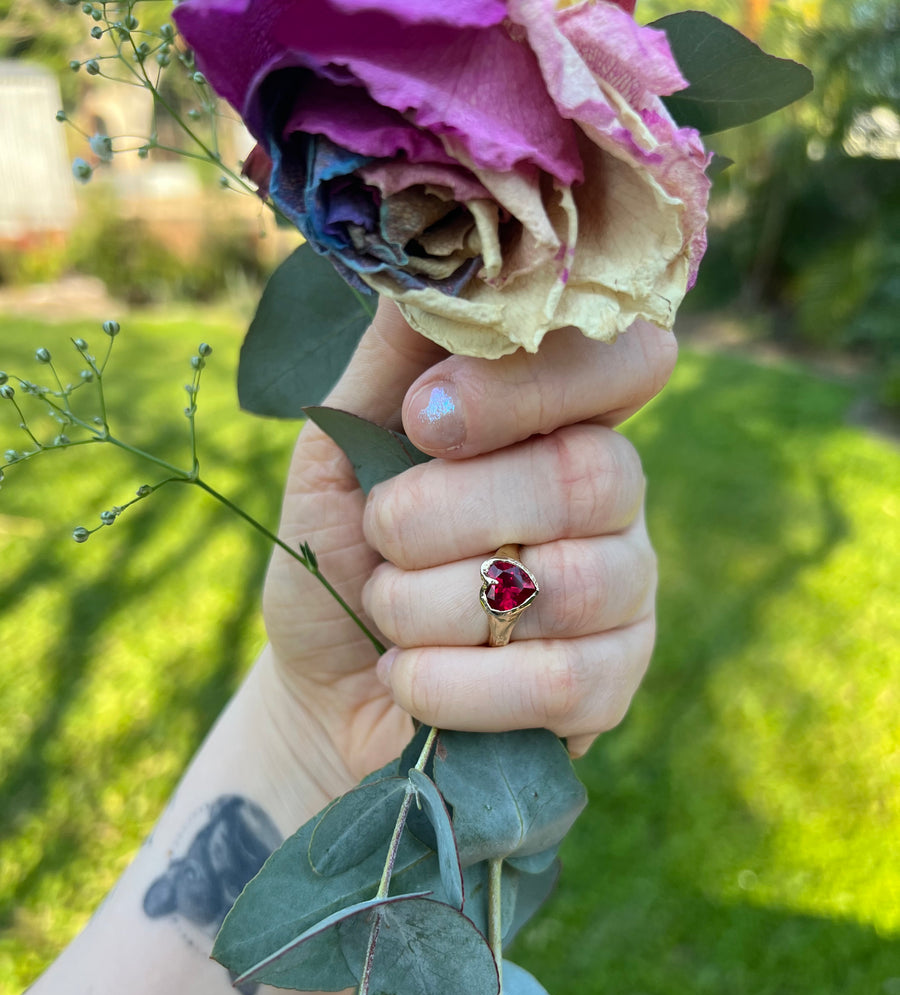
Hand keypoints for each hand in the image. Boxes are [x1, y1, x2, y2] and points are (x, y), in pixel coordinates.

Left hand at [261, 300, 674, 783]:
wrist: (326, 684)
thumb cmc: (342, 553)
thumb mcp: (343, 444)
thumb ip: (396, 355)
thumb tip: (426, 245)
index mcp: (558, 419)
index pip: (626, 357)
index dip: (534, 381)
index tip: (425, 417)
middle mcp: (611, 498)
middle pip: (590, 474)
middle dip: (447, 511)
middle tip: (381, 535)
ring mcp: (624, 593)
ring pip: (573, 581)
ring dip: (435, 604)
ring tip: (383, 613)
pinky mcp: (612, 686)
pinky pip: (563, 681)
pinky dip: (455, 683)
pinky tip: (407, 678)